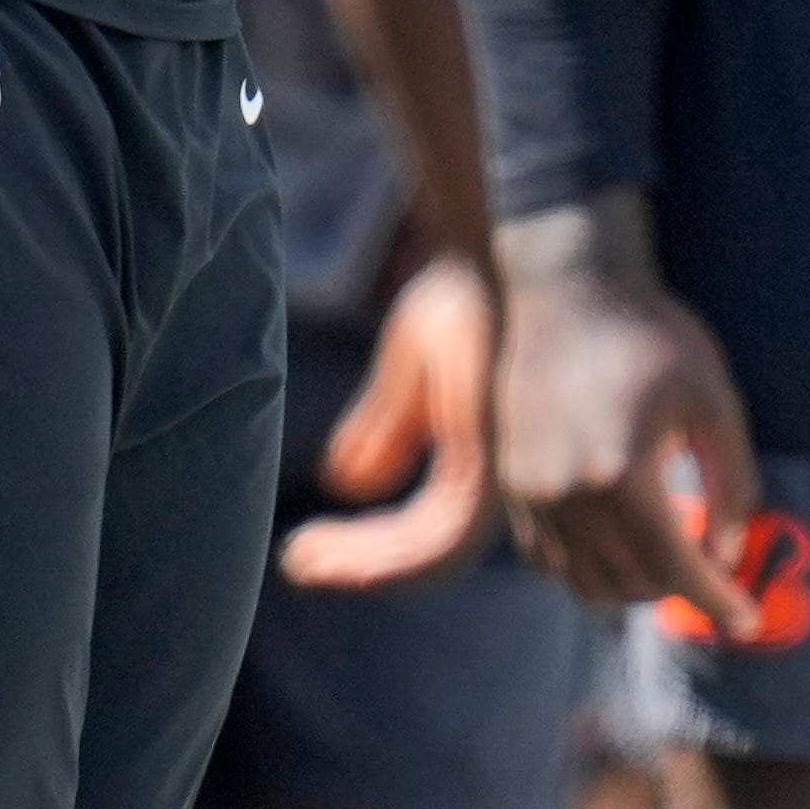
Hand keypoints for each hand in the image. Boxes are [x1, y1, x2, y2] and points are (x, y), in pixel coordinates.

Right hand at [283, 248, 504, 589]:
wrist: (506, 244)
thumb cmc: (470, 288)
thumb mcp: (413, 360)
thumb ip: (387, 426)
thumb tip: (347, 484)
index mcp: (493, 456)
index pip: (433, 533)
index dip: (372, 551)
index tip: (303, 555)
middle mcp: (510, 473)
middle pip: (433, 551)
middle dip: (365, 564)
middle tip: (299, 564)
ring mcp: (510, 470)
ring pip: (433, 551)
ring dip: (365, 563)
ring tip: (301, 561)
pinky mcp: (500, 461)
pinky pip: (439, 535)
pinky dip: (380, 549)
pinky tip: (320, 540)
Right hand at [493, 201, 768, 631]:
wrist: (565, 285)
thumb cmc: (651, 334)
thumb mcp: (716, 401)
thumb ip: (732, 483)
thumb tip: (731, 551)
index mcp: (621, 475)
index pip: (675, 569)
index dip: (717, 600)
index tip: (746, 619)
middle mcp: (566, 495)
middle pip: (629, 582)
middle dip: (678, 590)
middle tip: (712, 574)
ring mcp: (529, 492)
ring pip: (582, 580)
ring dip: (631, 585)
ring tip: (667, 563)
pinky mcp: (509, 483)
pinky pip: (546, 557)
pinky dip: (586, 567)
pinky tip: (618, 544)